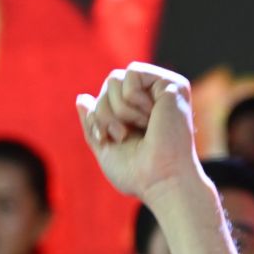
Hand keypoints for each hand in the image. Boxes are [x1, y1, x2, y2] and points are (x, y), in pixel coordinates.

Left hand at [76, 63, 202, 201]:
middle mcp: (151, 99)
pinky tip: (151, 118)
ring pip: (115, 77)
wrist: (159, 180)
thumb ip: (93, 122)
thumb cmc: (136, 173)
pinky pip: (132, 73)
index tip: (107, 140)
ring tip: (140, 129)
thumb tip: (81, 98)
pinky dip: (131, 99)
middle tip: (122, 136)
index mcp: (137, 112)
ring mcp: (162, 90)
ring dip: (119, 109)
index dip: (97, 116)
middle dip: (104, 113)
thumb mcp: (104, 147)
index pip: (104, 95)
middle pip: (108, 83)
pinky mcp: (171, 85)